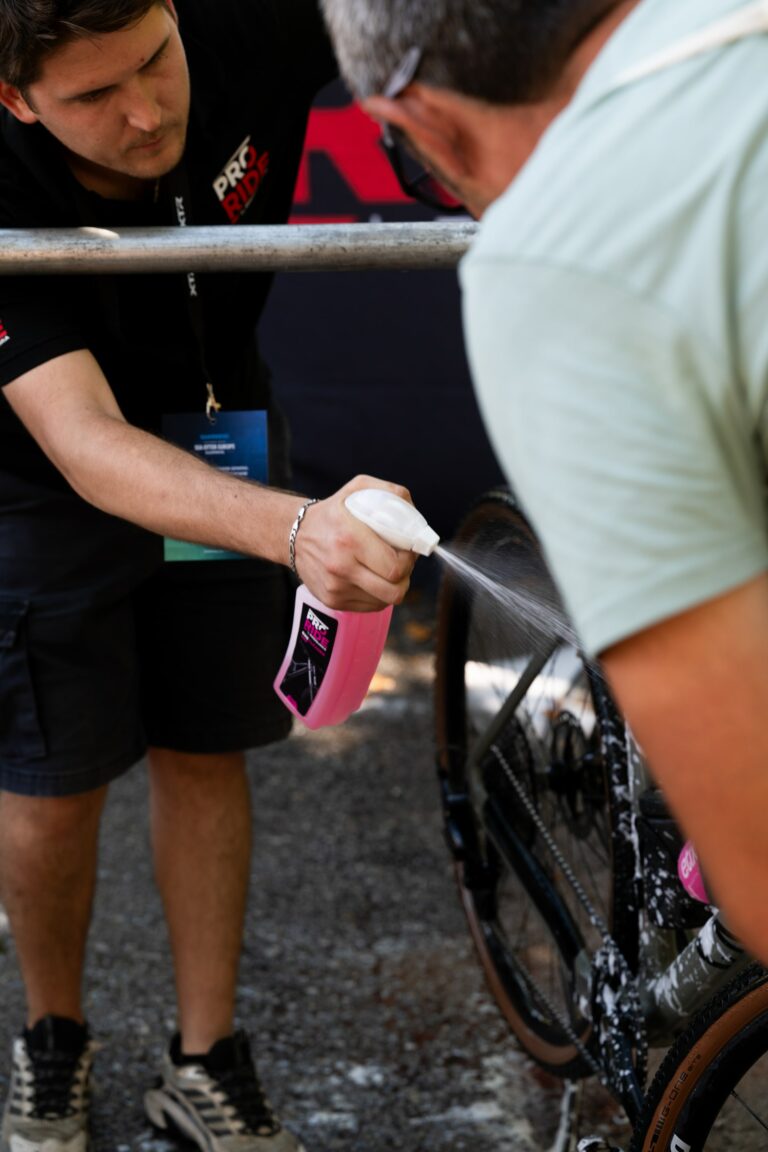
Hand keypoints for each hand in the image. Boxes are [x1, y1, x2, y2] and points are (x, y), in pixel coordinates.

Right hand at [292, 476, 416, 610]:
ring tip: (385, 571)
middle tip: (400, 565)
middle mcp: (341, 566)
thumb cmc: (333, 512)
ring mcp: (335, 587)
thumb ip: (391, 493)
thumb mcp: (358, 488)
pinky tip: (370, 578)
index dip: (409, 562)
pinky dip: (376, 595)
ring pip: (384, 601)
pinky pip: (369, 606)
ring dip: (391, 588)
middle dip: (404, 578)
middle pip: (394, 590)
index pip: (396, 567)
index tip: (407, 552)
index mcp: (350, 538)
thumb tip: (416, 518)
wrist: (294, 534)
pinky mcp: (331, 600)